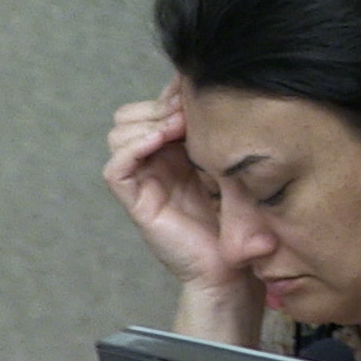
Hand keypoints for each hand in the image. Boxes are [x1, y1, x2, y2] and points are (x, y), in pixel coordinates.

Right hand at [103, 78, 264, 335]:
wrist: (235, 269)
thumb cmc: (243, 224)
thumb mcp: (240, 169)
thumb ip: (228, 137)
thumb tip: (232, 92)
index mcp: (178, 152)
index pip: (156, 107)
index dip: (170, 93)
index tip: (196, 90)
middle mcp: (157, 163)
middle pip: (131, 114)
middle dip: (158, 105)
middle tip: (187, 111)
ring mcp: (145, 182)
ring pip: (120, 133)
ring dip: (147, 122)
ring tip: (178, 127)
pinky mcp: (137, 202)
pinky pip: (117, 168)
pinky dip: (134, 147)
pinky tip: (162, 141)